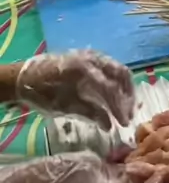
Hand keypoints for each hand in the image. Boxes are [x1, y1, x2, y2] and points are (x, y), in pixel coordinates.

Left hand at [17, 50, 135, 130]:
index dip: (120, 107)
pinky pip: (111, 69)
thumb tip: (109, 125)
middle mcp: (93, 58)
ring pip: (119, 71)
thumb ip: (90, 113)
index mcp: (84, 69)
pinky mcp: (92, 59)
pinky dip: (117, 83)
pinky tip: (117, 98)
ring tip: (126, 109)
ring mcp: (93, 56)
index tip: (124, 123)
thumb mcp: (65, 106)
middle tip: (129, 116)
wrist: (25, 77)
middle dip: (128, 97)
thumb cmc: (43, 93)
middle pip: (121, 75)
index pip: (111, 88)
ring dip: (125, 90)